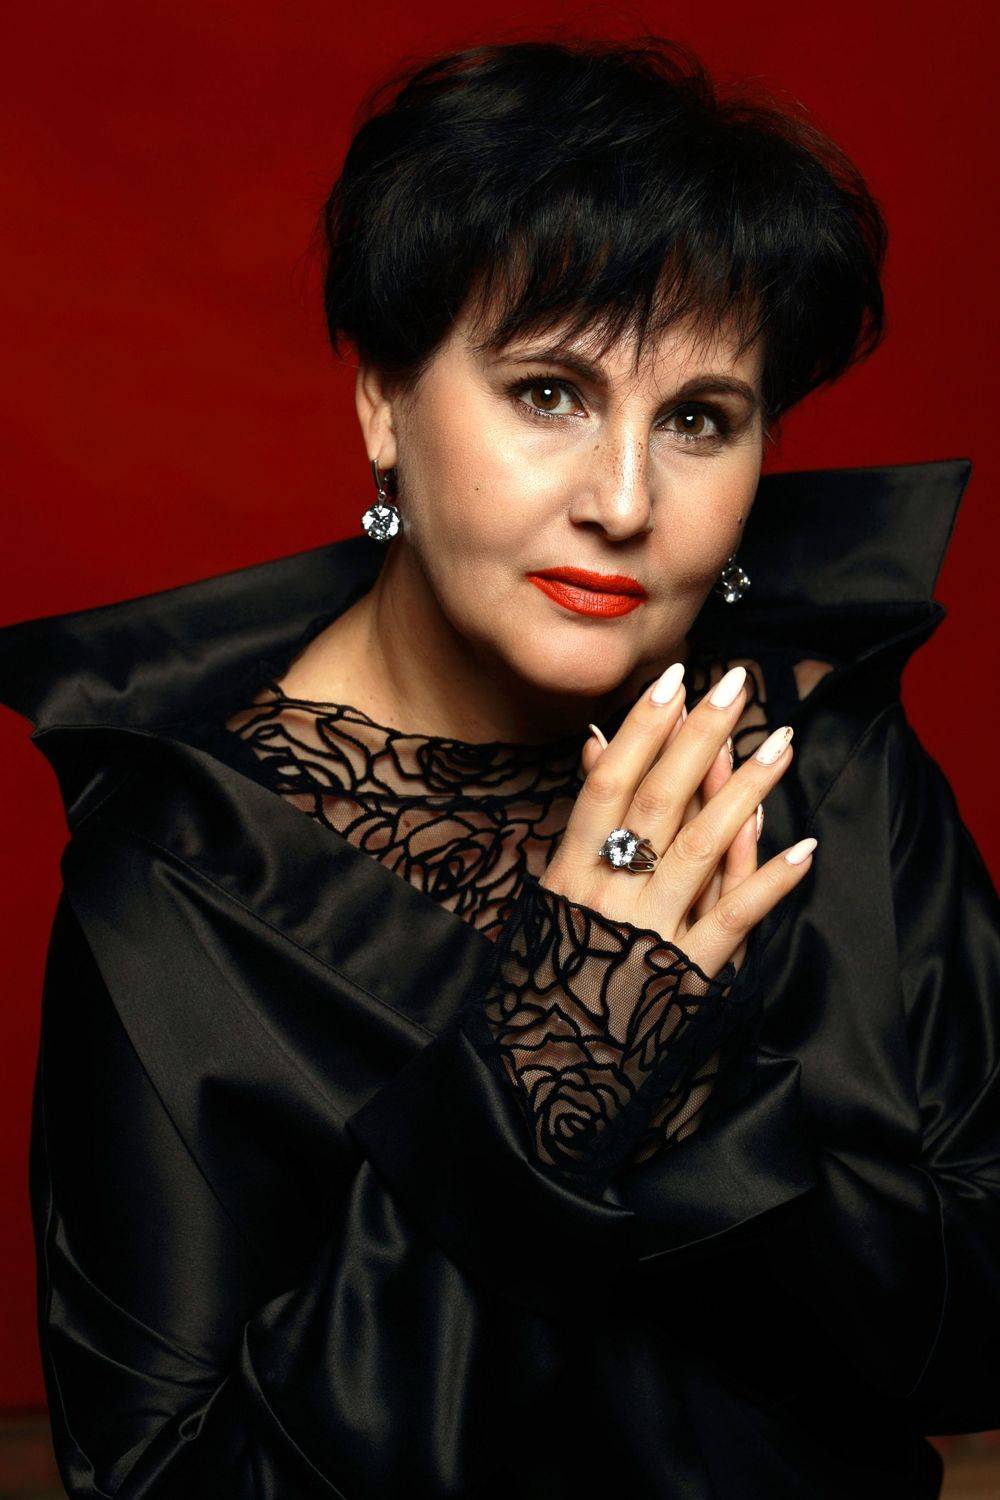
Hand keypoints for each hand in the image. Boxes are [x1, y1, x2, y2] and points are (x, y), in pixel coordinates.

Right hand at [552, 662, 814, 986]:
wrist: (551, 1071)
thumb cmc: (555, 972)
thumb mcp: (554, 891)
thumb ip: (584, 818)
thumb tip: (597, 741)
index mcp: (570, 873)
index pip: (608, 786)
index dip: (640, 732)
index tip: (673, 680)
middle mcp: (605, 896)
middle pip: (657, 802)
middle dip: (697, 738)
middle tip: (733, 683)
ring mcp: (647, 934)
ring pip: (698, 849)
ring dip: (744, 791)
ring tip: (780, 744)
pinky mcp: (684, 976)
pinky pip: (731, 921)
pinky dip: (769, 883)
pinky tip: (805, 847)